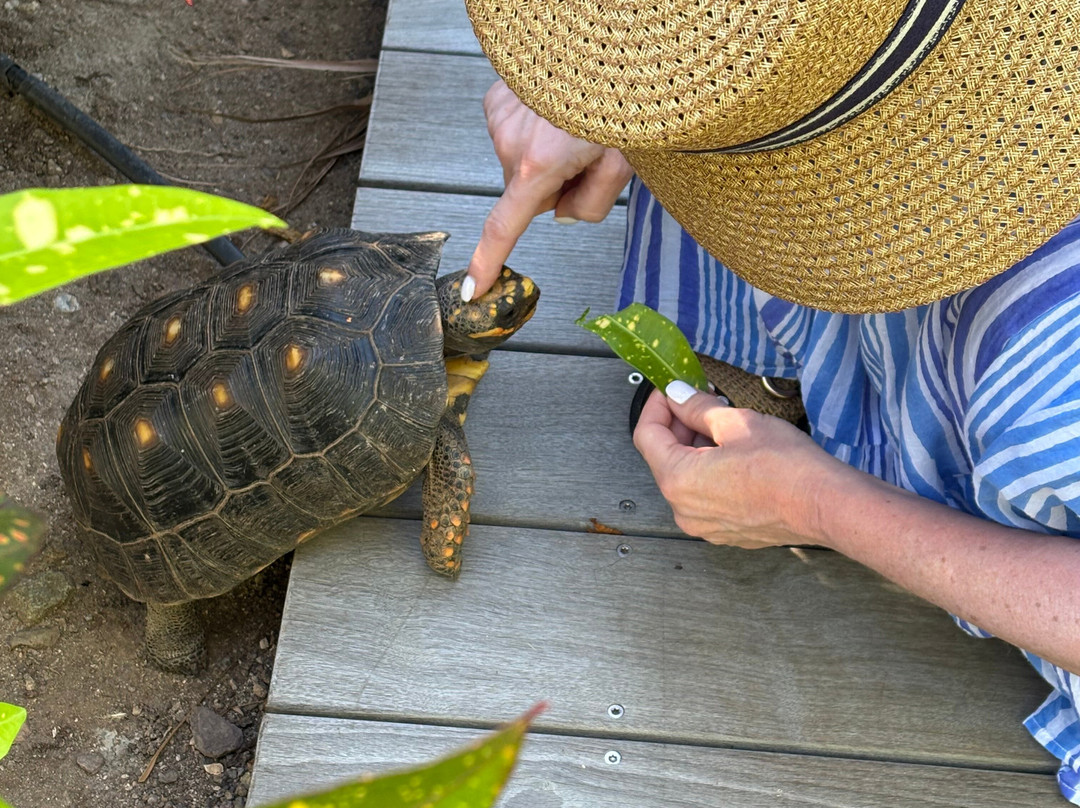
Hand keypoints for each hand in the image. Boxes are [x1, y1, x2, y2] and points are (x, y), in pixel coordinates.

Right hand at [464, 80, 632, 298]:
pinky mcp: (497, 100)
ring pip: (520, 163)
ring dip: (545, 154)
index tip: (475, 288)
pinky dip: (533, 130)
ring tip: (572, 125)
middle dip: (553, 186)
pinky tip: (553, 112)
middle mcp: (510, 143)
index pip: (505, 228)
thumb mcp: (621, 163)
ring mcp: (500, 119)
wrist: (608, 43)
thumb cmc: (621, 98)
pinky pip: (513, 134)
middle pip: (527, 194)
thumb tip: (563, 216)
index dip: (488, 262)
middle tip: (586, 158)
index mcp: (539, 166)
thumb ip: (592, 205)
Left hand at [632, 383, 837, 547]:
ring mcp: (704, 525)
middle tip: (701, 400)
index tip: (670, 389)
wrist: (825, 505)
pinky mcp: (726, 531)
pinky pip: (705, 496)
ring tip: (724, 425)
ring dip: (696, 447)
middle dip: (680, 425)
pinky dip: (710, 472)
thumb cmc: (786, 467)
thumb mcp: (736, 422)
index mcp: (678, 480)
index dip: (657, 406)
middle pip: (665, 457)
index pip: (646, 435)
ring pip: (686, 477)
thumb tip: (678, 395)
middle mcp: (684, 509)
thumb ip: (697, 407)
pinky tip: (735, 454)